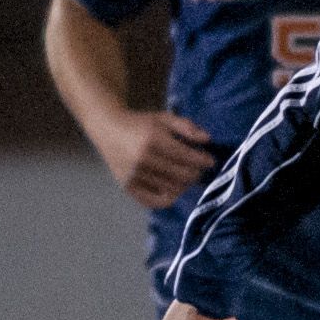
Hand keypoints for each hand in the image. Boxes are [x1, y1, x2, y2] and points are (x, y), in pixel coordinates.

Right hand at [98, 109, 215, 208]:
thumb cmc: (140, 123)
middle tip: (199, 170)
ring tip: (186, 177)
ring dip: (184, 185)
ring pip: (171, 189)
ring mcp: (135, 175)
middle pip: (182, 176)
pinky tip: (173, 189)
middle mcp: (143, 159)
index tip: (210, 161)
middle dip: (196, 174)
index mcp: (153, 140)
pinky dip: (168, 199)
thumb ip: (186, 127)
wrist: (108, 129)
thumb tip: (207, 140)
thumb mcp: (164, 118)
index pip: (187, 157)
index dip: (203, 161)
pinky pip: (154, 202)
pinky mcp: (128, 187)